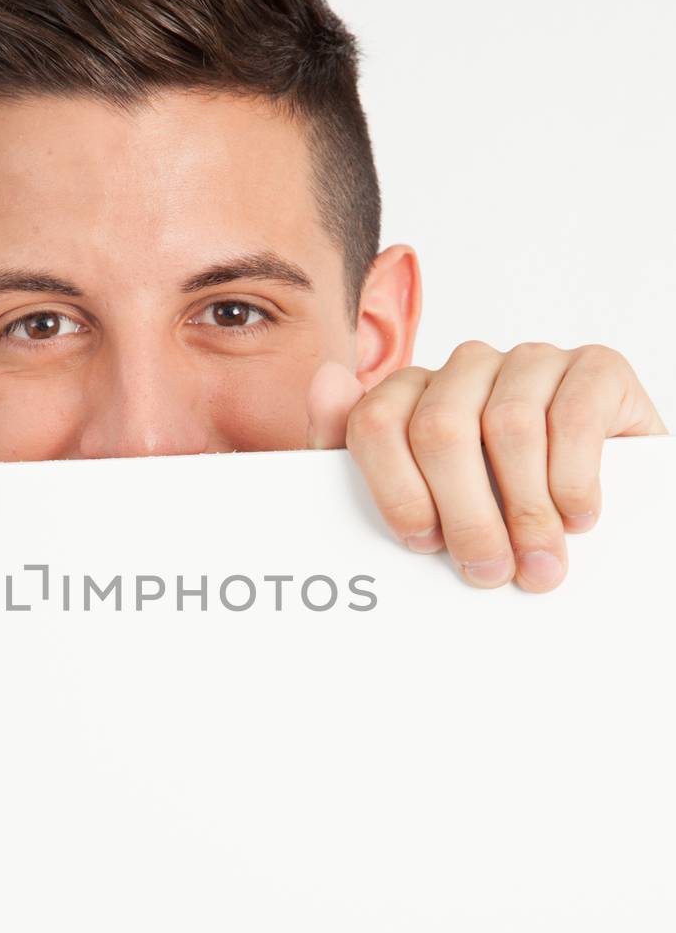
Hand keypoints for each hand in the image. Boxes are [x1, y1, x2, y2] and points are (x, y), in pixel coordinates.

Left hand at [306, 341, 667, 590]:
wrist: (605, 499)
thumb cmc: (498, 507)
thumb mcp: (422, 499)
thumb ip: (358, 451)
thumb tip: (327, 380)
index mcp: (414, 392)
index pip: (375, 423)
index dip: (396, 491)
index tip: (424, 544)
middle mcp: (468, 366)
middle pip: (441, 430)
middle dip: (465, 515)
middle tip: (488, 570)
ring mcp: (532, 361)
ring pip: (509, 426)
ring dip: (525, 510)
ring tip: (538, 563)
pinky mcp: (596, 368)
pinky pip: (573, 417)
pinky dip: (573, 479)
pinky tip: (576, 517)